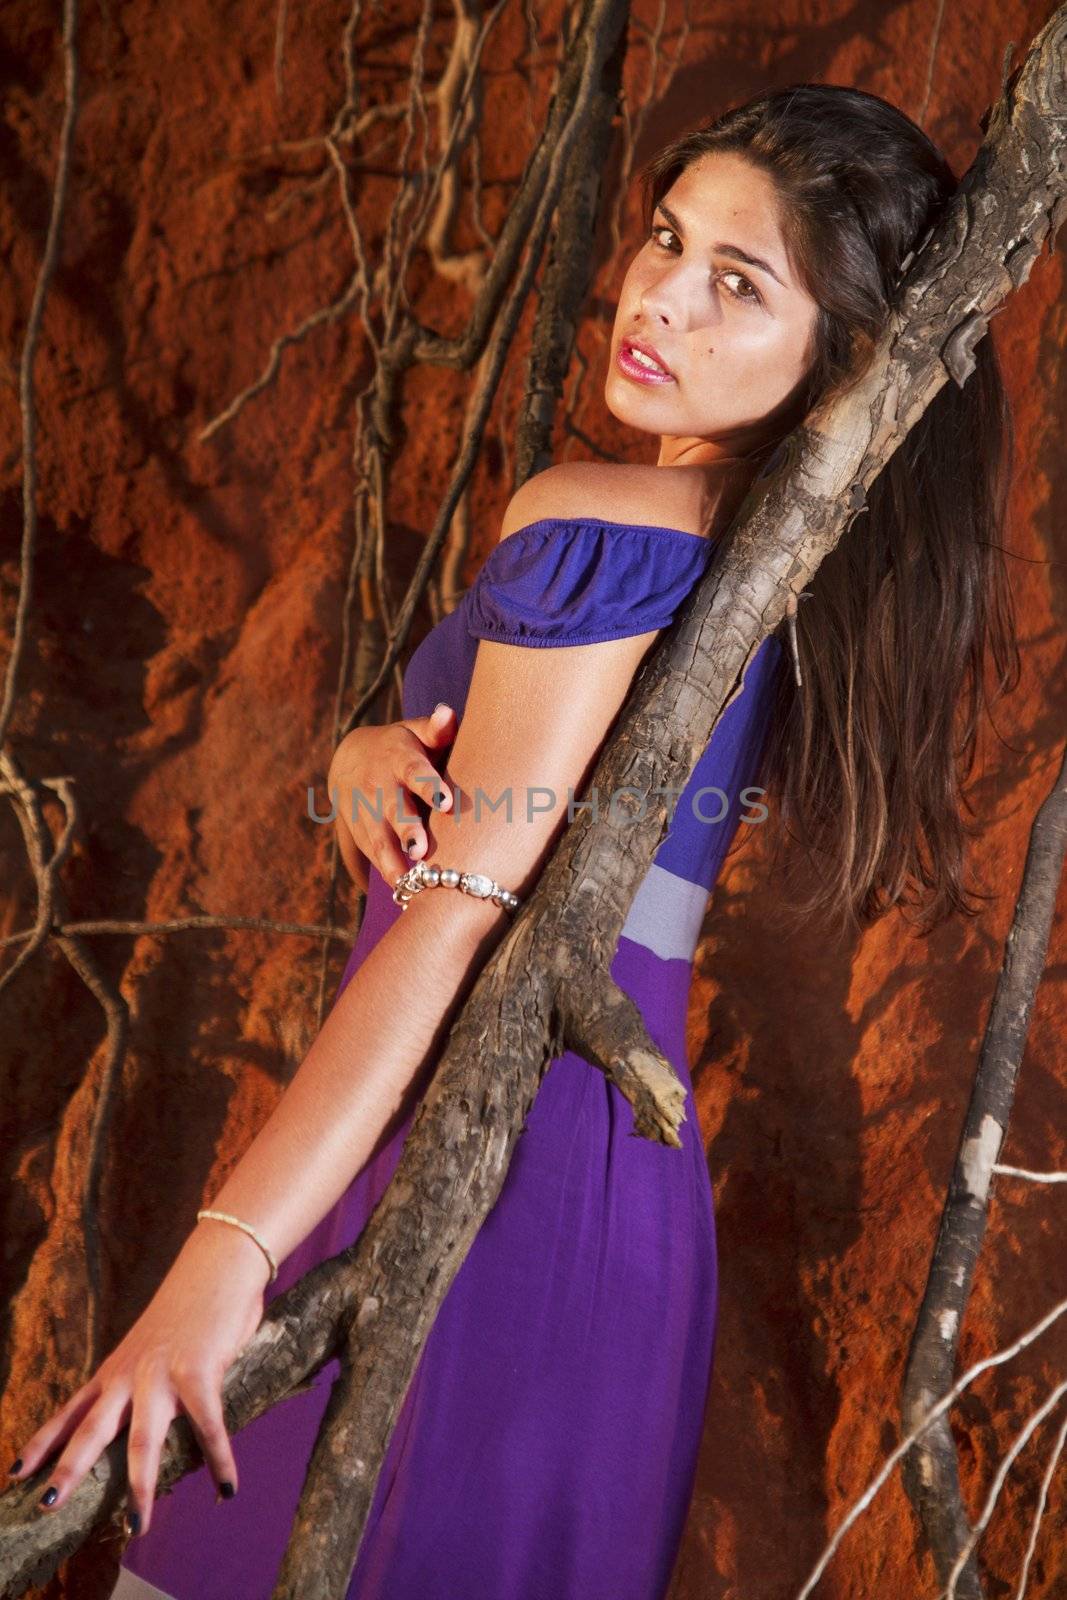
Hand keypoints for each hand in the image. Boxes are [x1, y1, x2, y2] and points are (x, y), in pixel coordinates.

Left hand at [6, 1220, 270, 1536]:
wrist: (217, 1262)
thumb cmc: (192, 1304)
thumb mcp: (156, 1345)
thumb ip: (154, 1378)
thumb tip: (167, 1412)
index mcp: (116, 1368)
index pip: (70, 1411)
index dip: (42, 1444)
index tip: (15, 1474)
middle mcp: (129, 1374)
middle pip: (90, 1432)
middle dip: (68, 1472)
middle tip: (47, 1506)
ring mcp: (161, 1374)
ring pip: (141, 1442)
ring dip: (140, 1487)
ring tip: (138, 1526)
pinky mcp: (198, 1372)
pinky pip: (207, 1427)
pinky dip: (219, 1460)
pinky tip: (226, 1488)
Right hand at [328, 703, 457, 890]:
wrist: (351, 759)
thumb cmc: (404, 746)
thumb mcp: (415, 731)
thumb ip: (436, 729)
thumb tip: (449, 714)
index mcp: (400, 759)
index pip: (415, 771)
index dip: (429, 786)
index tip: (446, 802)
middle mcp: (380, 787)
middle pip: (393, 811)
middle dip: (406, 831)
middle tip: (420, 850)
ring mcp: (366, 813)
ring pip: (378, 840)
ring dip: (391, 863)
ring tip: (408, 886)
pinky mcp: (359, 834)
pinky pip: (371, 857)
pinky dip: (386, 876)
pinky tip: (405, 898)